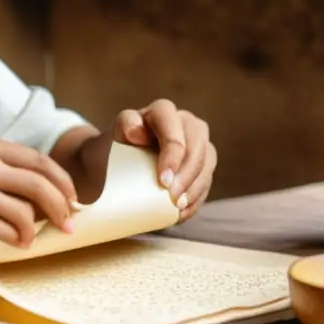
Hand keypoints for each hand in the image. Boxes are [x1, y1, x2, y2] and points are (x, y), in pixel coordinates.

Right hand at [0, 139, 77, 258]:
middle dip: (61, 207)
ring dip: (35, 229)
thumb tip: (51, 196)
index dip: (63, 182)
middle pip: (40, 184)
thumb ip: (5, 175)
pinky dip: (19, 240)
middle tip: (69, 225)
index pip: (40, 161)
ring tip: (28, 237)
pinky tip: (16, 243)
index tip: (74, 199)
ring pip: (27, 212)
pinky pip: (10, 231)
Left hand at [112, 99, 215, 221]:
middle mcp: (186, 123)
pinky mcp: (203, 165)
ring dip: (194, 189)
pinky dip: (196, 199)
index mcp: (163, 111)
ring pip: (207, 164)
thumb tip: (138, 133)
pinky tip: (181, 212)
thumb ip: (125, 125)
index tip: (163, 181)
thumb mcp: (116, 133)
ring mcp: (198, 144)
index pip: (174, 129)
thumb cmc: (117, 146)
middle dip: (188, 174)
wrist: (116, 162)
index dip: (172, 156)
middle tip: (173, 197)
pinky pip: (207, 182)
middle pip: (198, 146)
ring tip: (177, 207)